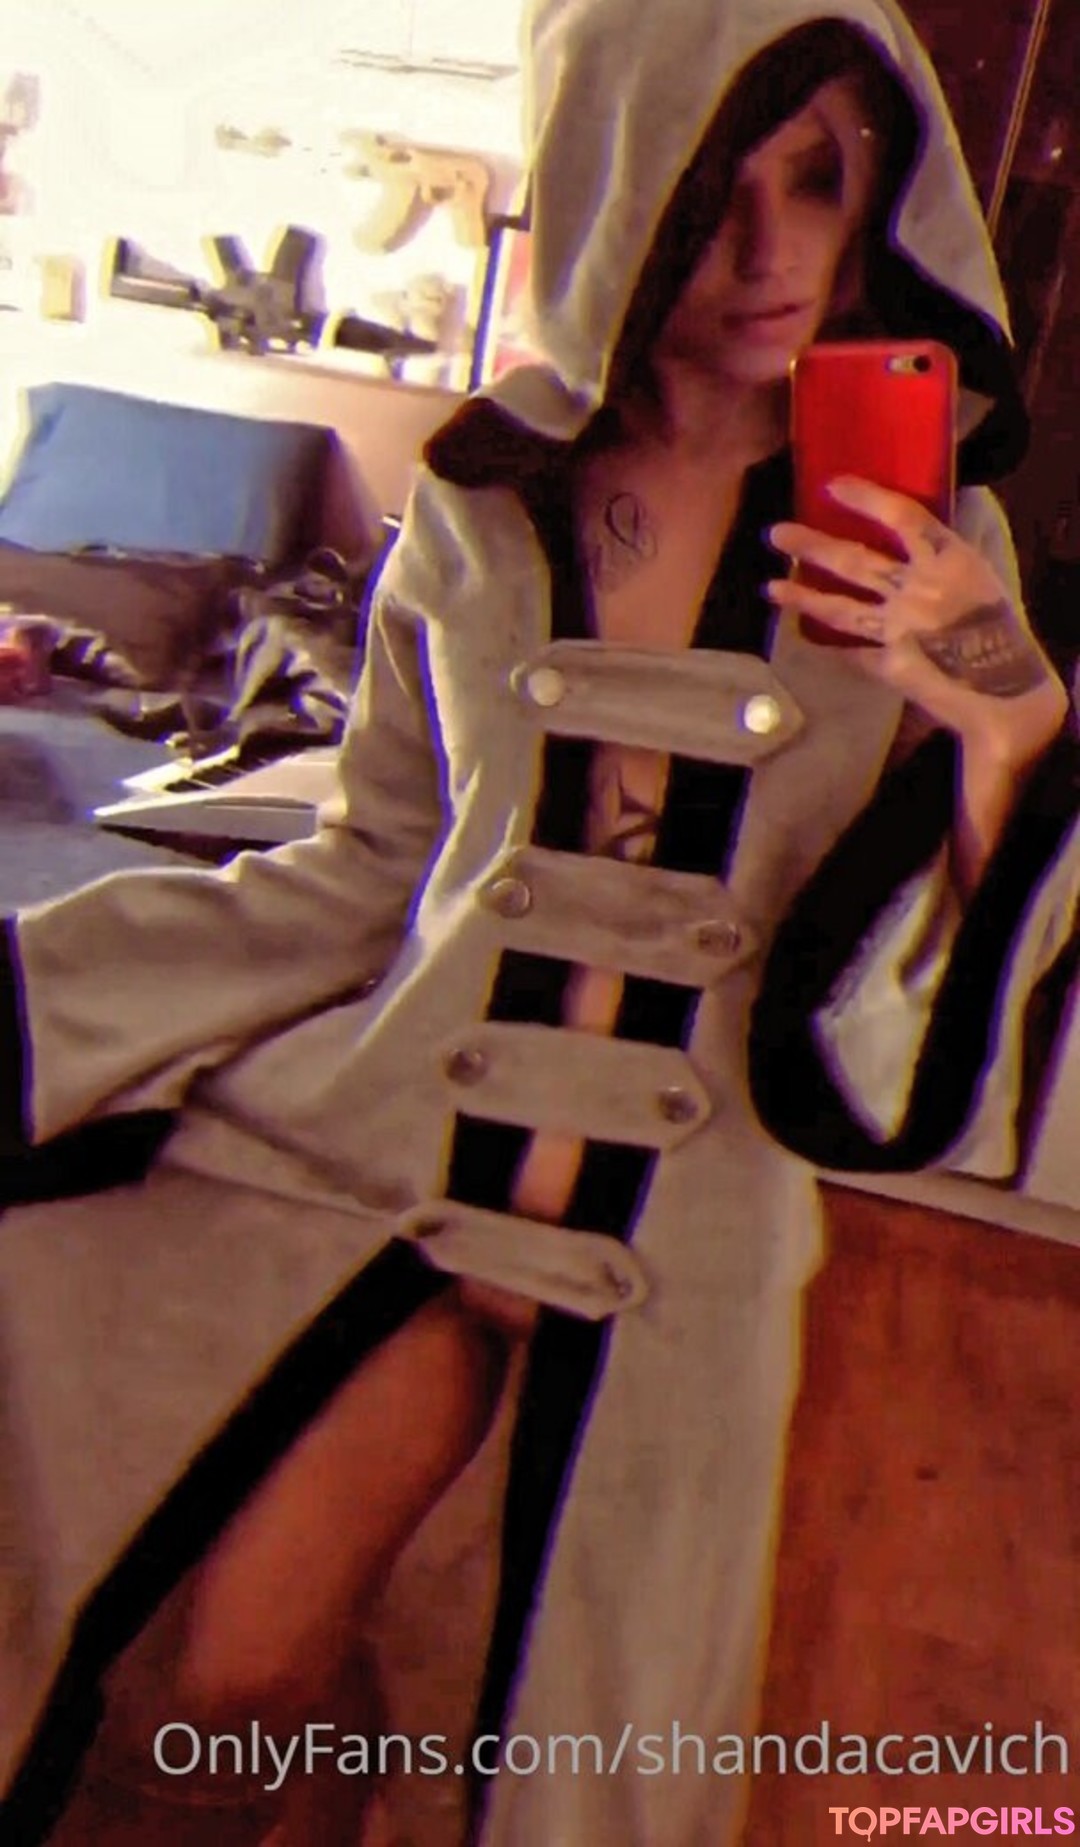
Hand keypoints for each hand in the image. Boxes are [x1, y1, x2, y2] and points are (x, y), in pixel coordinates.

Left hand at [765, 477, 1068, 766]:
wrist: (1003, 692)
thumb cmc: (998, 629)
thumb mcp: (977, 576)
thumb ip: (939, 554)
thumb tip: (905, 527)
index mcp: (949, 559)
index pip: (902, 515)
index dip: (866, 497)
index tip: (832, 485)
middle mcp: (918, 589)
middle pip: (854, 560)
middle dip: (811, 546)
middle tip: (777, 534)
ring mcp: (898, 628)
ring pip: (840, 608)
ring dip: (802, 597)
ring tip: (771, 588)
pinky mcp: (887, 663)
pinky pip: (852, 650)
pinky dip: (832, 644)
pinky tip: (808, 635)